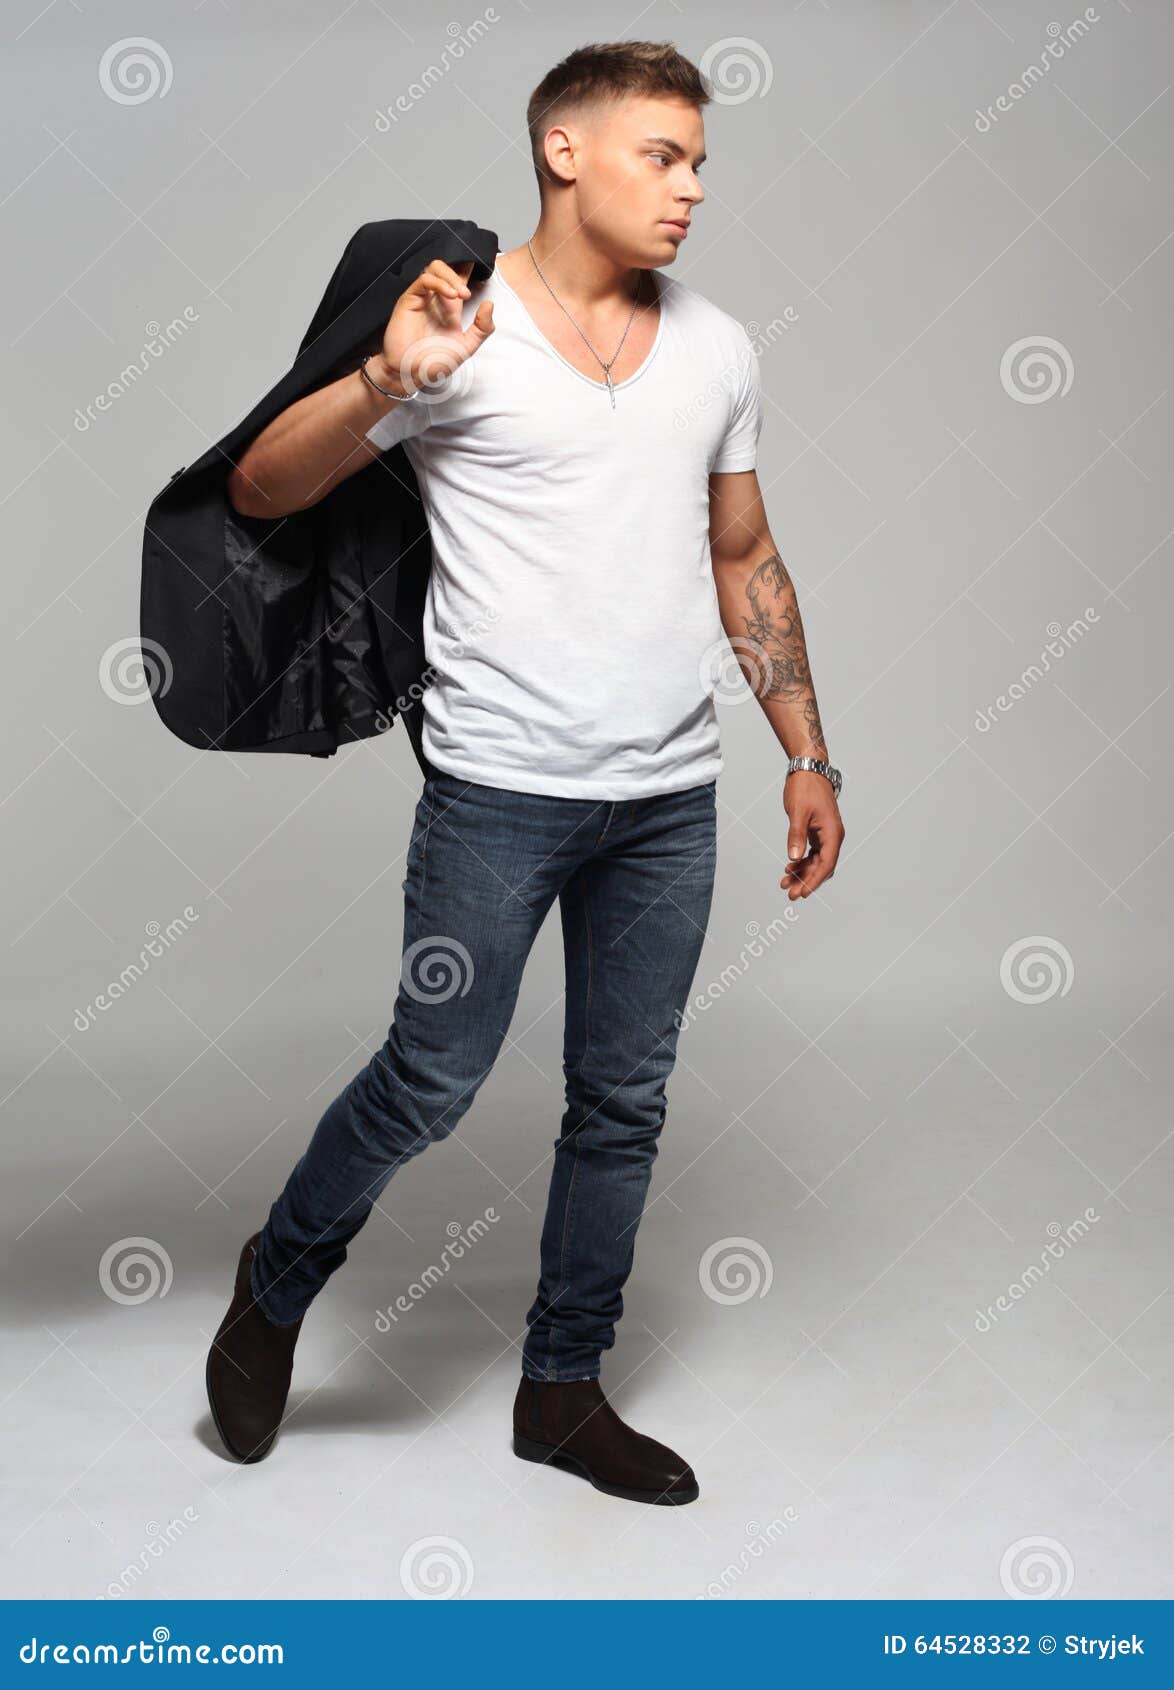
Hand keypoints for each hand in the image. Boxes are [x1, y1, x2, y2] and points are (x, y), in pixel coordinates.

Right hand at [376, 258, 494, 396]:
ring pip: (435, 268)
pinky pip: (423, 280)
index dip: (468, 269)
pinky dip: (439, 283)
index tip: (481, 265)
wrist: (412, 374)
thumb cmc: (433, 363)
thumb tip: (490, 304)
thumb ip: (482, 329)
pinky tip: (450, 295)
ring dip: (450, 276)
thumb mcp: (467, 347)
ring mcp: (423, 298)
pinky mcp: (409, 300)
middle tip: (467, 294)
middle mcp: (436, 300)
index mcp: (450, 308)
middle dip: (460, 274)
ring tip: (460, 294)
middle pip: (447, 268)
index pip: (459, 279)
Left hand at [781, 771, 844, 899]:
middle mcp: (833, 836)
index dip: (814, 880)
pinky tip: (790, 868)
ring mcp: (826, 834)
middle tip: (791, 893)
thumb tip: (794, 857)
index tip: (802, 892)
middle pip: (822, 866)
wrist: (808, 770)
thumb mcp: (798, 813)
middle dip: (807, 881)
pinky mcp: (818, 832)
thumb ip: (796, 836)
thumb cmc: (806, 788)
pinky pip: (813, 853)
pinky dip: (802, 862)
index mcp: (832, 832)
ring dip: (803, 873)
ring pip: (817, 861)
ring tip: (785, 883)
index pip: (826, 864)